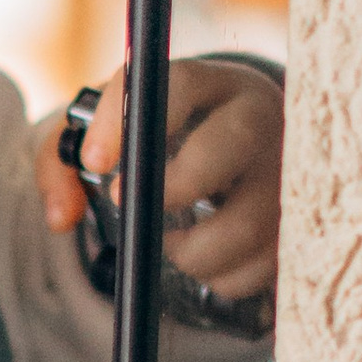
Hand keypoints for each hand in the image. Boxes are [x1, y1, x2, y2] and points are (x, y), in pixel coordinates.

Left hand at [36, 56, 281, 308]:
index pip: (178, 84)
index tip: (96, 162)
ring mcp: (288, 172)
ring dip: (193, 250)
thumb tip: (61, 217)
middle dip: (174, 187)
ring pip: (246, 222)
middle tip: (132, 206)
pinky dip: (221, 278)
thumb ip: (64, 166)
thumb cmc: (161, 139)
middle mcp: (261, 119)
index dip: (130, 122)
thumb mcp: (108, 135)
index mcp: (212, 83)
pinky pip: (261, 266)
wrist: (237, 147)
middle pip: (229, 145)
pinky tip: (207, 261)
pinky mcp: (300, 222)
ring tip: (171, 243)